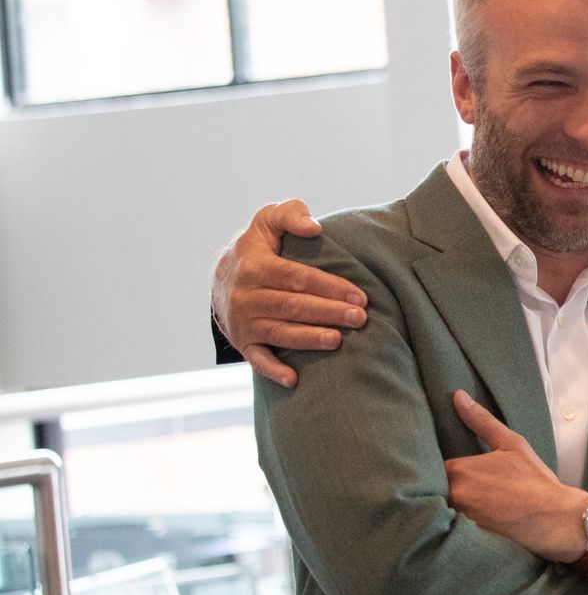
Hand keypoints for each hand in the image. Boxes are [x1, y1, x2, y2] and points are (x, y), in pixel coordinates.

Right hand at [212, 199, 366, 387]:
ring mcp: (244, 322)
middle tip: (360, 318)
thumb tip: (314, 227)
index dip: (329, 286)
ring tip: (338, 340)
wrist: (220, 279)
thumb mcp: (267, 222)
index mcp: (255, 266)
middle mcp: (246, 296)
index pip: (297, 277)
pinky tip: (294, 380)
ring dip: (309, 339)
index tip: (360, 295)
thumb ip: (290, 214)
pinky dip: (274, 371)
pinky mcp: (243, 343)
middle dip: (328, 312)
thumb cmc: (258, 247)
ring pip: (280, 332)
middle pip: (293, 306)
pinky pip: (257, 360)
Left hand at [445, 390, 587, 561]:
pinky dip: (453, 528)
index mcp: (458, 470)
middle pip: (430, 490)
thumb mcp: (511, 444)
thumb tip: (458, 396)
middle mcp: (452, 496)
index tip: (445, 469)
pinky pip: (450, 531)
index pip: (428, 467)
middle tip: (457, 489)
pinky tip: (468, 524)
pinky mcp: (466, 540)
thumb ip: (481, 421)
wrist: (555, 519)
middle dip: (436, 488)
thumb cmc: (534, 481)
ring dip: (443, 508)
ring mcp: (458, 520)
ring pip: (438, 511)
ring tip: (464, 507)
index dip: (433, 468)